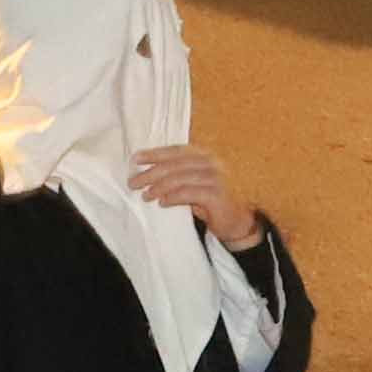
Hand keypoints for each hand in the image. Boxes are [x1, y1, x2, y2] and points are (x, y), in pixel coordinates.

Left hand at [126, 144, 261, 246]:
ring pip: (180, 178)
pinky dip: (173, 197)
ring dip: (159, 187)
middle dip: (151, 173)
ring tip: (146, 195)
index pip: (176, 151)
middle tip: (133, 183)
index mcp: (205, 156)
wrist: (238, 221)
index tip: (136, 160)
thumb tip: (147, 174)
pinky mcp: (218, 194)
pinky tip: (162, 203)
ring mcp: (216, 177)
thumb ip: (177, 176)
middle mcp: (212, 162)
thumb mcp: (194, 185)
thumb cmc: (212, 202)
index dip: (155, 154)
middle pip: (174, 164)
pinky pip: (189, 193)